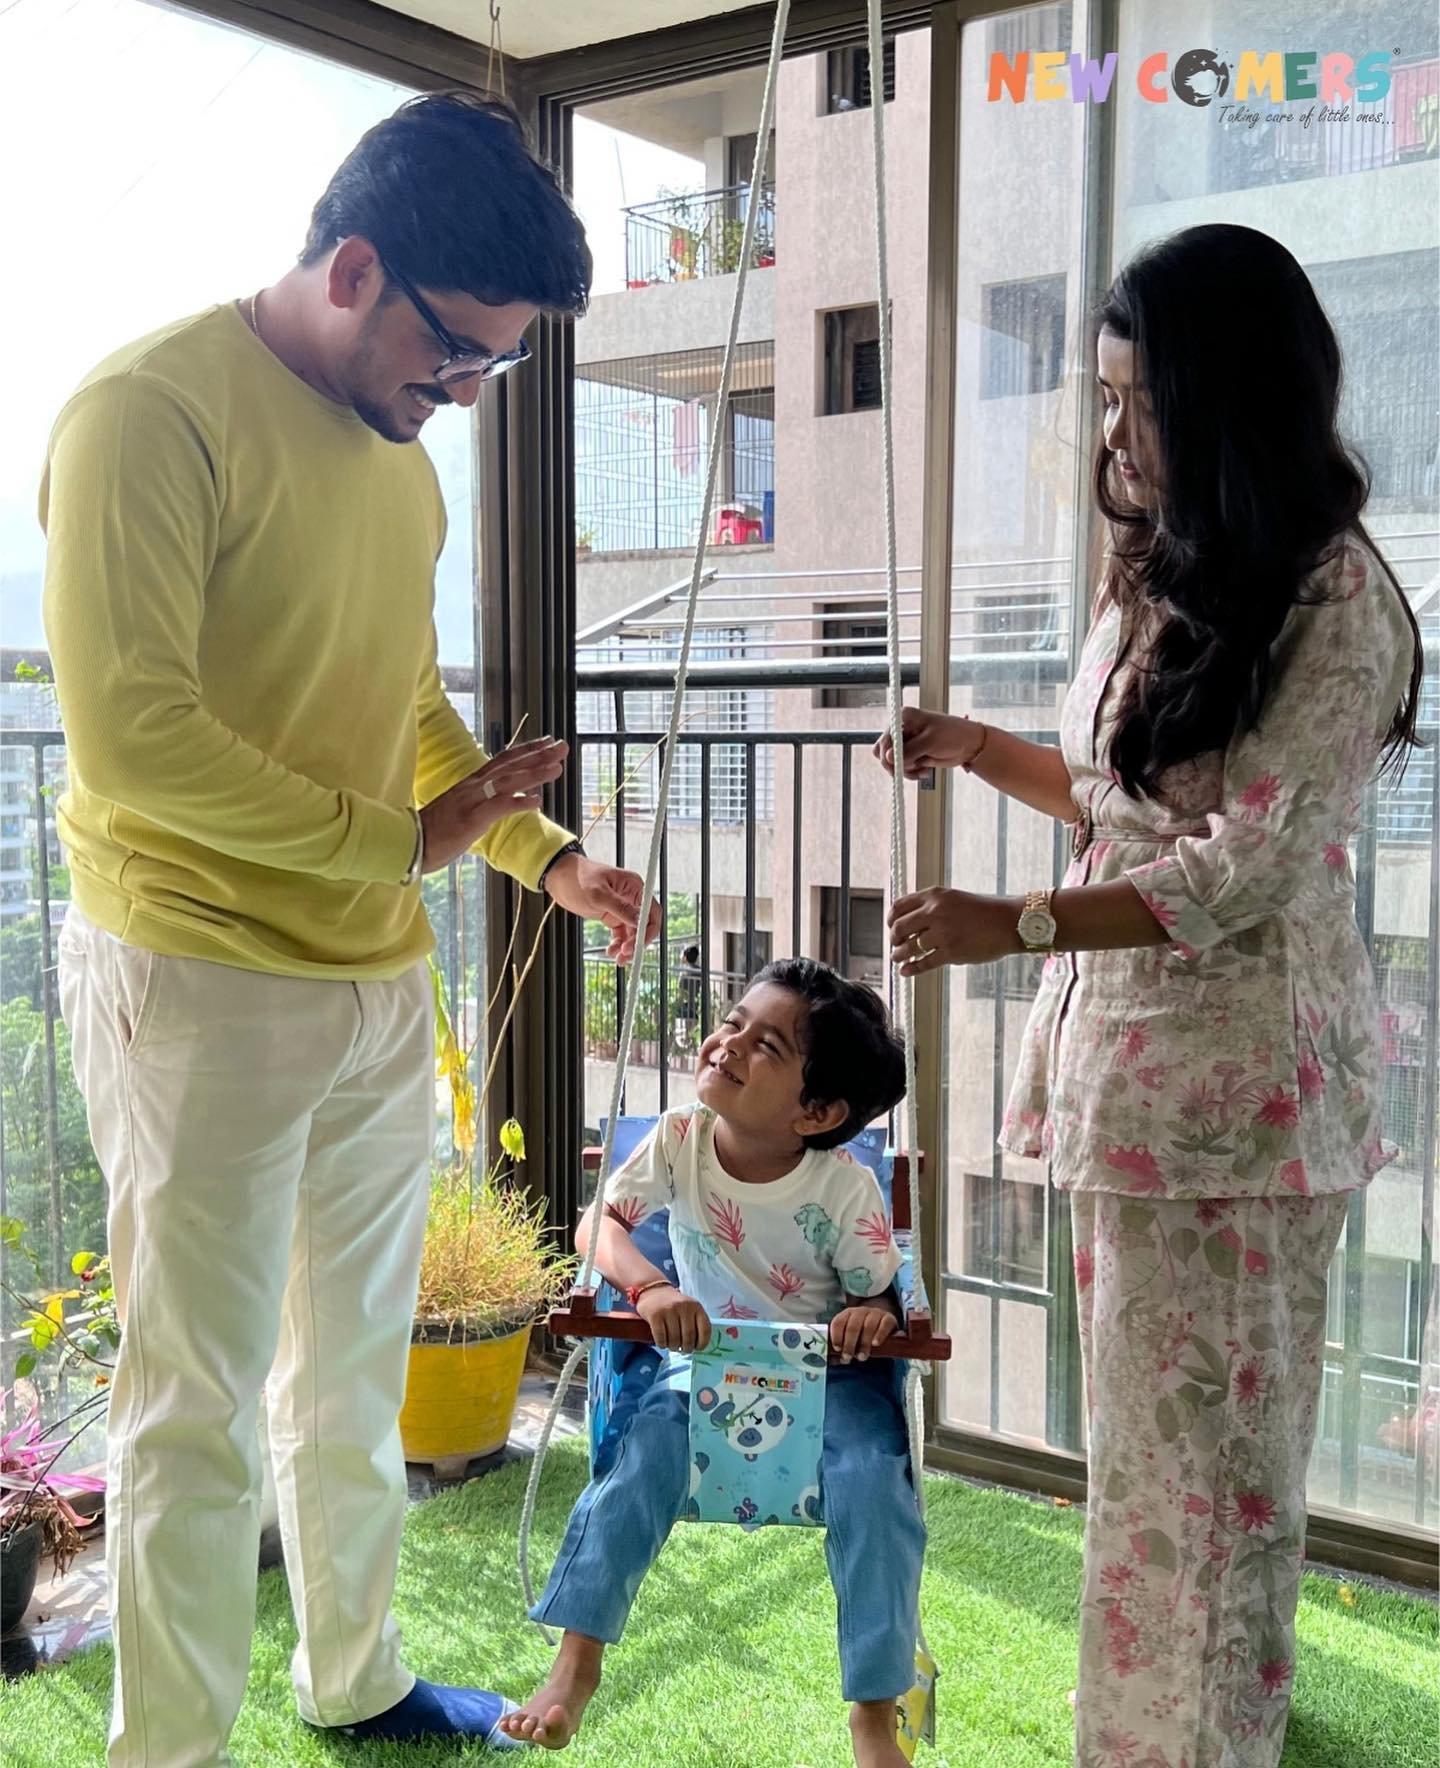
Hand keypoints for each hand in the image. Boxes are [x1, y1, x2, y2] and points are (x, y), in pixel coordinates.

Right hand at [420, 739, 567, 873]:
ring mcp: (472, 800)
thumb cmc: (431, 832)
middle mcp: (473, 786)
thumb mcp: (458, 811)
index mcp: (470, 783)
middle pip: (510, 765)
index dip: (525, 750)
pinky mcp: (471, 818)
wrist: (407, 842)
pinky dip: (520, 803)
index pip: (502, 760)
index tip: (546, 742)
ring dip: (535, 773)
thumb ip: (477, 803)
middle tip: (562, 746)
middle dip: (538, 754)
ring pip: (509, 781)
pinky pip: (500, 806)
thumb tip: (495, 804)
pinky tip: (538, 802)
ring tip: (558, 768)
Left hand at [543, 855, 662, 962]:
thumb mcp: (598, 894)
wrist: (558, 877)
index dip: (649, 930)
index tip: (640, 944)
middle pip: (643, 925)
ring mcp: (621, 908)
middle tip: (625, 954)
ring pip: (632, 933)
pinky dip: (617, 944)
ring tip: (618, 958)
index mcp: (634, 887)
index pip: (652, 911)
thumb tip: (639, 921)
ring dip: (627, 947)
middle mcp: (631, 898)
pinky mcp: (611, 916)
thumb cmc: (577, 877)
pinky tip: (611, 951)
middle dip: (636, 942)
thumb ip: (620, 907)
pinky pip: (620, 934)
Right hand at [635, 1285, 710, 1351]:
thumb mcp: (689, 1309)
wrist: (653, 1291)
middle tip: (683, 1349)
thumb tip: (699, 1346)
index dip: (702, 1343)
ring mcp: (669, 1310)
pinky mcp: (655, 1315)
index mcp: (696, 1306)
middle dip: (686, 1348)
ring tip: (672, 1345)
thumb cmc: (674, 1306)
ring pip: (674, 1340)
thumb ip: (696, 1323)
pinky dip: (662, 1344)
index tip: (697, 1348)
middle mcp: (684, 1306)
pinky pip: (661, 1338)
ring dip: (673, 1347)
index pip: (705, 1330)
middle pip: (688, 1337)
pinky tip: (662, 1342)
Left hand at [829, 1305, 898, 1363]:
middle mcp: (860, 1311)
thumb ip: (844, 1346)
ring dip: (864, 1343)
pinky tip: (875, 1344)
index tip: (837, 1349)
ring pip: (868, 1326)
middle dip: (849, 1343)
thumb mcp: (852, 1336)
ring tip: (862, 1357)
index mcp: (848, 1314)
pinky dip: (879, 1334)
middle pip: (853, 1326)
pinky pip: (884, 1324)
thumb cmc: (863, 1333)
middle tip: (848, 1357)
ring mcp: (875, 1313)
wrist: (883, 1322)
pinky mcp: (889, 1318)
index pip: (838, 1322)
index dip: (836, 1336)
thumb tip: (835, 1361)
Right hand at [873, 706, 983, 778]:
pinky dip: (912, 773)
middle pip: (883, 752)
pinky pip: (903, 769)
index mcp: (904, 718)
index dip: (887, 754)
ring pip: (893, 763)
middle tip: (911, 769)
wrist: (969, 744)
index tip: (896, 765)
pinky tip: (925, 771)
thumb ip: (909, 750)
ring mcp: (906, 743)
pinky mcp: (912, 755)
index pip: (885, 738)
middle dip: (896, 764)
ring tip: (922, 769)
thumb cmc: (953, 734)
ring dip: (906, 770)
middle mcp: (902, 729)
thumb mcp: (930, 741)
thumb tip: (887, 758)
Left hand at [889, 888, 1021, 974]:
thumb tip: (910, 924)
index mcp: (934, 896)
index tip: (892, 928)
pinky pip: (924, 963)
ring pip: (908, 947)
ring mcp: (943, 933)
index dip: (891, 920)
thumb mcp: (954, 899)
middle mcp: (935, 912)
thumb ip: (932, 907)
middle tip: (895, 945)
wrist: (1010, 922)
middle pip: (899, 928)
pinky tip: (906, 971)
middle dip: (893, 939)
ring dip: (898, 955)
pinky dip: (911, 969)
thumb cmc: (984, 912)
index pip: (899, 907)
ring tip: (898, 958)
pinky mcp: (952, 952)